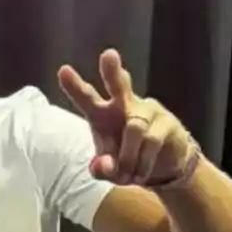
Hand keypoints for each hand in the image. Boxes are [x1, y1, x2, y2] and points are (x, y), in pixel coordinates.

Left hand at [57, 49, 194, 185]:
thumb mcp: (109, 169)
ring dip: (128, 157)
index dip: (74, 86)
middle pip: (119, 85)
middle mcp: (124, 106)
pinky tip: (139, 175)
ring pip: (133, 128)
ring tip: (126, 176)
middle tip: (108, 54)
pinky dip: (142, 162)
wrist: (163, 169)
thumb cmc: (127, 159)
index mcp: (102, 114)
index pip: (86, 97)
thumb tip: (106, 166)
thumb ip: (101, 168)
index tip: (63, 71)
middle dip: (113, 71)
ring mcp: (148, 111)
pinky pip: (151, 141)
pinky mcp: (168, 123)